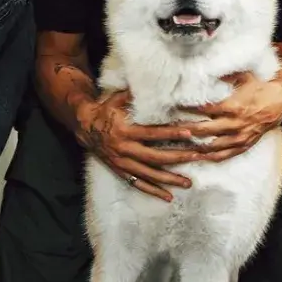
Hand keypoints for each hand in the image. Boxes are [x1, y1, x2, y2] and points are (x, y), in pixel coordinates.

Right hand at [77, 90, 202, 201]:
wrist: (84, 126)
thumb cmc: (105, 110)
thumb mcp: (117, 99)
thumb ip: (135, 95)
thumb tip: (157, 84)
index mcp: (126, 131)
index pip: (152, 133)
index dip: (171, 133)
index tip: (189, 134)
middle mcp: (124, 149)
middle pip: (154, 157)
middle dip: (177, 158)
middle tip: (197, 157)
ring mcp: (122, 163)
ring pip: (148, 174)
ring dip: (169, 179)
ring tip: (188, 183)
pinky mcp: (120, 171)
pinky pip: (138, 183)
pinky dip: (152, 191)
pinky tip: (168, 197)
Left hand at [180, 72, 281, 161]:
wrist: (280, 102)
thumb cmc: (259, 87)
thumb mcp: (243, 76)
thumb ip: (224, 76)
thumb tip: (203, 71)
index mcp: (233, 106)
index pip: (204, 109)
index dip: (187, 108)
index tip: (173, 106)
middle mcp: (235, 123)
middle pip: (203, 129)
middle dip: (185, 129)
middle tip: (170, 128)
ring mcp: (240, 136)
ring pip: (212, 145)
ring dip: (194, 145)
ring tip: (179, 144)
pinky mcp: (244, 144)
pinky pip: (225, 155)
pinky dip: (211, 157)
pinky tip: (198, 156)